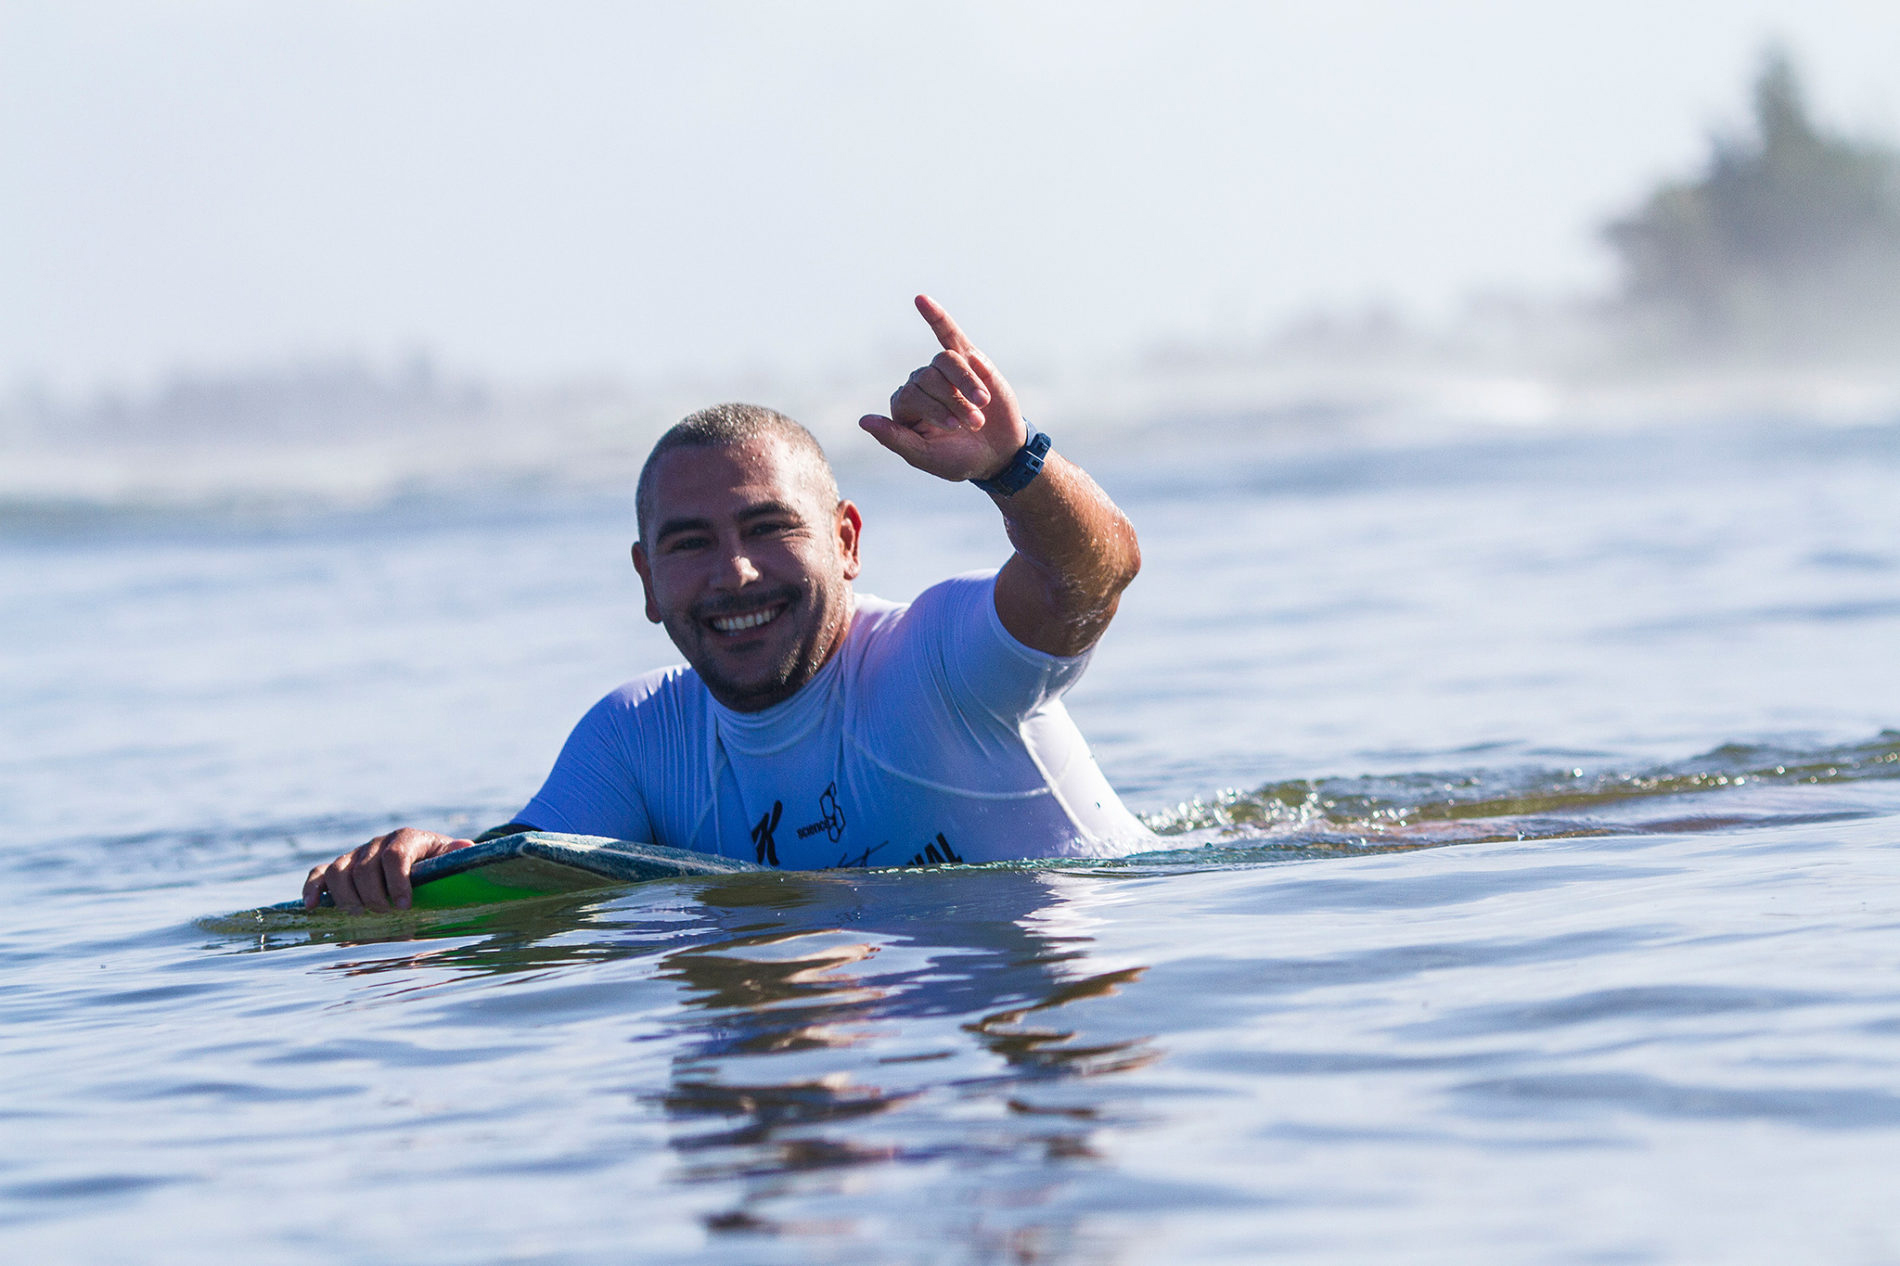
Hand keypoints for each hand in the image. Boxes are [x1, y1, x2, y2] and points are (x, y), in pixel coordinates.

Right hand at [302, 828, 471, 912]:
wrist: (427, 863)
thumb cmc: (441, 868)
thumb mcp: (452, 863)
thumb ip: (457, 858)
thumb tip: (465, 846)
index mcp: (408, 838)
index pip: (395, 855)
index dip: (397, 881)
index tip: (404, 906)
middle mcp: (378, 843)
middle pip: (364, 867)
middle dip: (373, 895)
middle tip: (385, 915)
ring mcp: (357, 854)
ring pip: (339, 870)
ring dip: (346, 896)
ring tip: (359, 915)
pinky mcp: (341, 867)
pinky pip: (319, 873)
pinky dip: (313, 888)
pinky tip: (313, 907)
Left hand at [859, 295, 1026, 483]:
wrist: (998, 454)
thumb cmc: (959, 458)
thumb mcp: (926, 457)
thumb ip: (895, 440)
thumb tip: (863, 421)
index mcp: (904, 407)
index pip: (909, 396)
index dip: (935, 410)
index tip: (957, 429)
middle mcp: (919, 384)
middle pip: (929, 379)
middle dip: (955, 403)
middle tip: (974, 424)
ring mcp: (942, 370)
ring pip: (946, 362)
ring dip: (966, 383)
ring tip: (983, 403)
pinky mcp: (967, 358)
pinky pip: (947, 333)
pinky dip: (936, 316)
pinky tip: (920, 300)